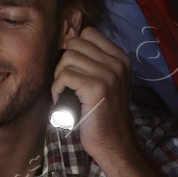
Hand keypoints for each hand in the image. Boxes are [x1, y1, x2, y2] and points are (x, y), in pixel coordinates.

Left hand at [51, 26, 134, 163]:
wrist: (113, 143)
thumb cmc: (102, 114)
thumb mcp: (105, 82)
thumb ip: (93, 61)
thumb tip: (67, 42)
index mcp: (121, 58)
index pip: (89, 33)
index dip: (74, 49)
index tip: (74, 70)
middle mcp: (117, 63)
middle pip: (76, 44)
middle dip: (64, 62)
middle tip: (67, 83)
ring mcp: (109, 74)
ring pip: (67, 58)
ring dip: (59, 76)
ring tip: (65, 92)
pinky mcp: (96, 87)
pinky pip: (64, 76)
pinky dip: (56, 89)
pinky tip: (62, 100)